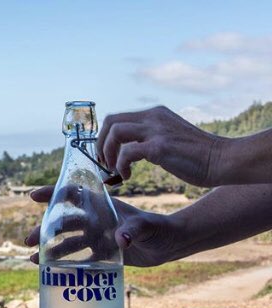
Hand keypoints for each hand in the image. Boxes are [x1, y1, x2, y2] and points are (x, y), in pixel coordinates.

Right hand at [25, 186, 181, 266]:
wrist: (169, 244)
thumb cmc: (159, 229)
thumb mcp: (147, 226)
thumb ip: (133, 229)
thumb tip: (120, 239)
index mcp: (102, 207)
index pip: (73, 195)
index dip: (53, 194)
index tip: (35, 196)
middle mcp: (95, 221)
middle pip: (64, 223)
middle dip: (44, 229)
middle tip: (28, 240)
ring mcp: (97, 238)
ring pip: (68, 243)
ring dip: (50, 250)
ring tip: (34, 259)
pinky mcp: (102, 254)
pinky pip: (81, 261)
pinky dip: (67, 266)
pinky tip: (53, 272)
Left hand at [96, 106, 225, 186]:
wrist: (223, 160)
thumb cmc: (197, 156)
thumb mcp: (169, 138)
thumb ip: (150, 138)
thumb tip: (128, 150)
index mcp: (155, 114)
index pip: (117, 117)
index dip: (104, 136)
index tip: (105, 154)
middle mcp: (154, 117)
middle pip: (111, 121)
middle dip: (101, 143)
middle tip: (104, 162)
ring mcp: (156, 130)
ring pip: (115, 133)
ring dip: (108, 153)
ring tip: (114, 169)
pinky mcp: (160, 147)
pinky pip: (127, 153)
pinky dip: (121, 166)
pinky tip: (127, 176)